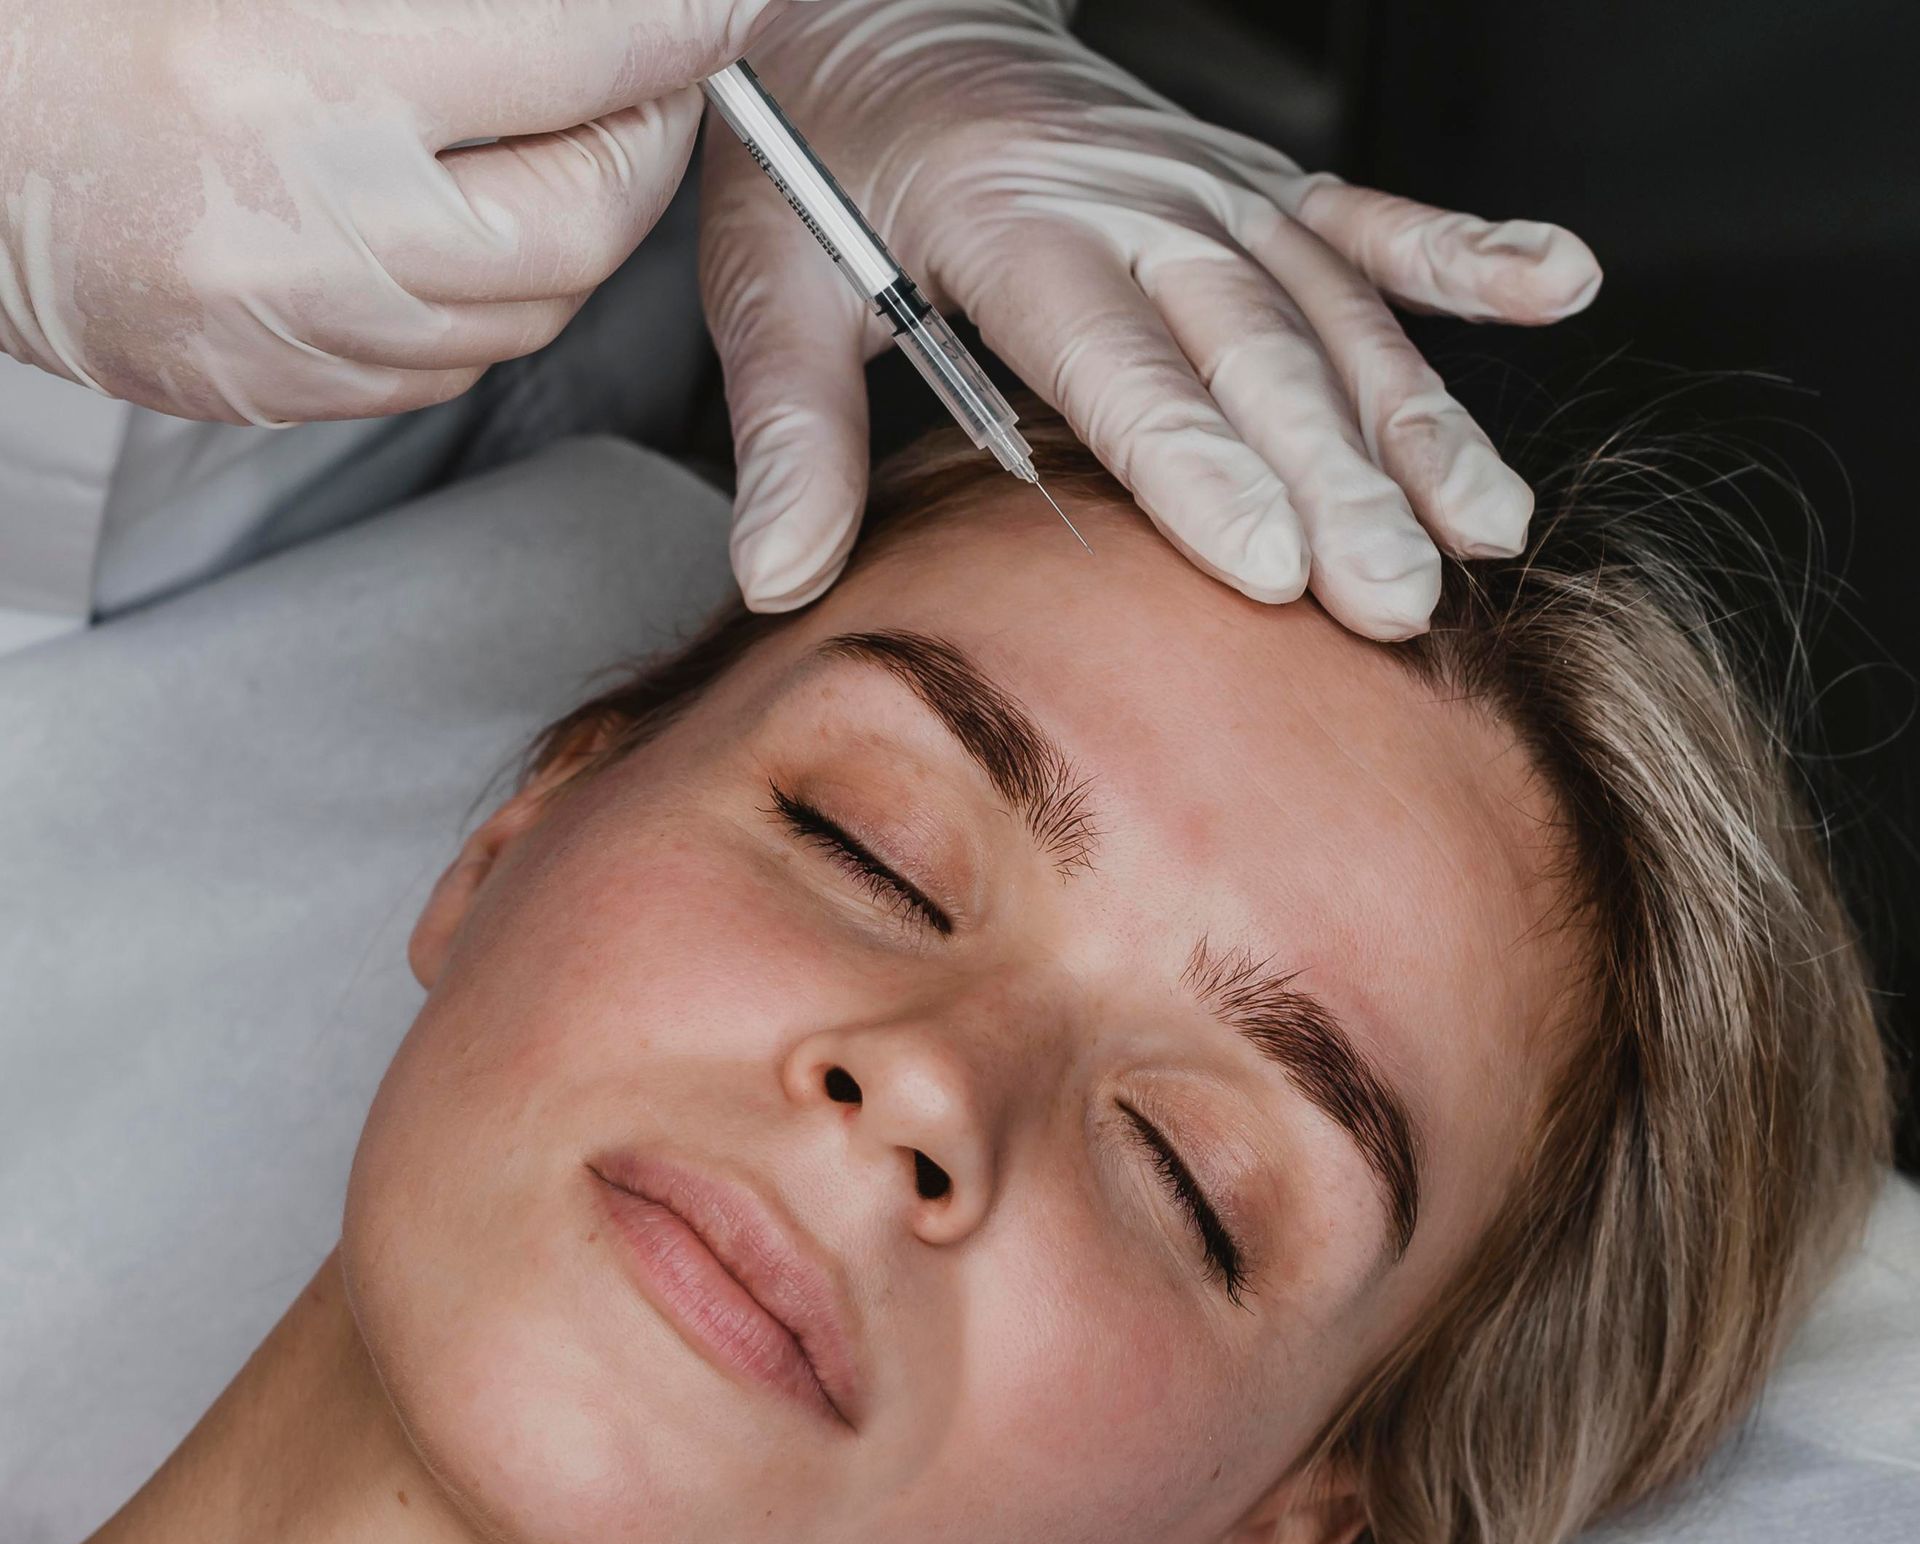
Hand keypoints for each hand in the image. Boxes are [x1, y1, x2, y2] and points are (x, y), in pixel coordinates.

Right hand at [0, 0, 802, 424]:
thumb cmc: (67, 19)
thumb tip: (595, 19)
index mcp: (295, 78)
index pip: (573, 60)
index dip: (674, 28)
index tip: (722, 4)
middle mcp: (307, 228)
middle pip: (583, 219)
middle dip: (648, 143)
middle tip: (651, 78)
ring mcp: (293, 331)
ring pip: (530, 309)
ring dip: (580, 223)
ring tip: (568, 139)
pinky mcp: (278, 387)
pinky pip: (448, 359)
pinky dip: (494, 292)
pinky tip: (471, 220)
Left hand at [699, 0, 1601, 638]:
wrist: (874, 12)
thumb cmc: (821, 164)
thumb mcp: (770, 290)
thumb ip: (790, 434)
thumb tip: (781, 580)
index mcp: (1014, 221)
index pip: (1124, 362)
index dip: (1205, 466)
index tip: (1276, 568)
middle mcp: (1136, 195)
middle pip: (1255, 352)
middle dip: (1336, 484)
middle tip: (1397, 601)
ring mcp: (1208, 184)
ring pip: (1332, 308)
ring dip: (1414, 421)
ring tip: (1485, 527)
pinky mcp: (1251, 182)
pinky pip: (1370, 217)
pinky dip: (1466, 251)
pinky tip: (1557, 284)